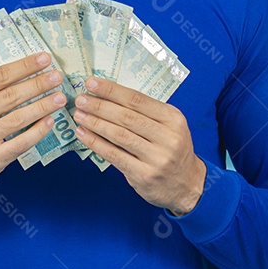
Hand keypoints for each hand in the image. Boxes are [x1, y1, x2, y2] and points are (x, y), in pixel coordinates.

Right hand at [0, 52, 65, 200]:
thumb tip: (25, 72)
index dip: (24, 66)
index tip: (44, 59)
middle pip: (10, 96)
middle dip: (37, 84)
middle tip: (56, 77)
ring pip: (17, 118)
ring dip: (42, 106)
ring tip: (59, 98)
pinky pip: (19, 143)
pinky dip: (37, 131)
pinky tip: (49, 121)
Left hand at [73, 77, 205, 214]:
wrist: (188, 185)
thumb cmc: (172, 150)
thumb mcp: (169, 126)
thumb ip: (146, 113)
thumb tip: (108, 96)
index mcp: (173, 118)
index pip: (137, 99)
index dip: (112, 90)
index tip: (91, 83)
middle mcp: (168, 137)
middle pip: (126, 117)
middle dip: (99, 106)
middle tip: (80, 99)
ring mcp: (157, 158)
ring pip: (119, 135)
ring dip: (95, 123)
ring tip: (79, 115)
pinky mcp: (145, 176)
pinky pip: (115, 156)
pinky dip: (96, 144)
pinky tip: (83, 135)